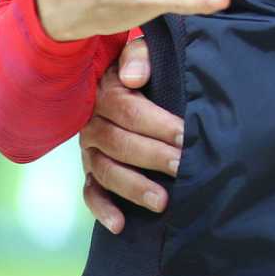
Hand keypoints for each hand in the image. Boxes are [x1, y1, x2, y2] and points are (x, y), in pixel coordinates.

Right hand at [80, 35, 184, 232]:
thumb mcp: (142, 50)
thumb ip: (140, 56)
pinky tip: (120, 225)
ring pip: (105, 170)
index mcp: (105, 92)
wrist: (123, 77)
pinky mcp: (90, 169)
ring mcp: (89, 149)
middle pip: (118, 142)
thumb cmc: (143, 66)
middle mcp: (92, 123)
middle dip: (152, 156)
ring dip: (133, 187)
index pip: (127, 110)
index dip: (157, 123)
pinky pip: (90, 191)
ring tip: (162, 201)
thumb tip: (134, 78)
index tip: (185, 135)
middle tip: (182, 166)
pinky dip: (102, 208)